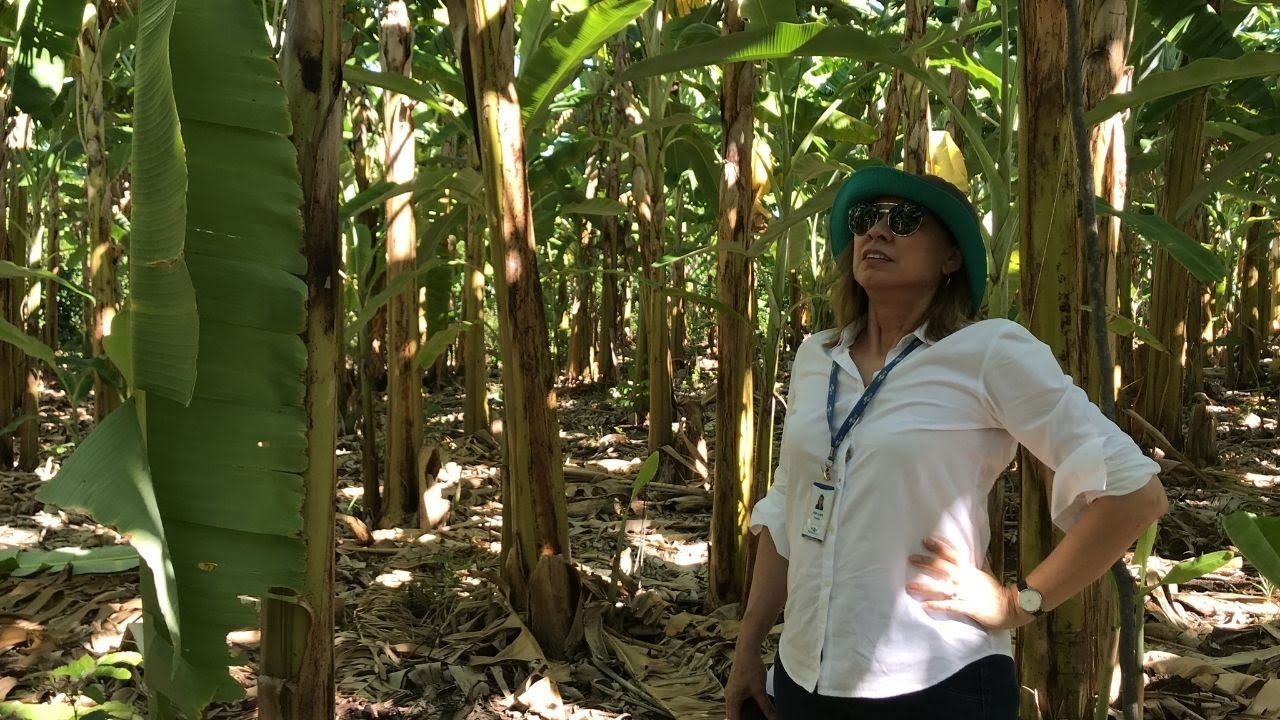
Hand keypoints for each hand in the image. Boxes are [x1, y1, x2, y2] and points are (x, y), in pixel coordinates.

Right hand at [724, 646, 775, 719]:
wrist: (747, 650)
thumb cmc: (751, 668)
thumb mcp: (760, 690)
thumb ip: (766, 707)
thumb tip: (774, 719)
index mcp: (732, 700)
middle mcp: (729, 696)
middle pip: (733, 715)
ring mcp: (732, 691)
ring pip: (736, 708)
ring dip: (744, 714)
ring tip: (755, 718)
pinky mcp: (736, 686)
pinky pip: (739, 701)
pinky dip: (745, 706)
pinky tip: (755, 707)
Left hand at [907, 536, 1031, 630]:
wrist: (1011, 607)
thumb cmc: (997, 591)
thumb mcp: (987, 573)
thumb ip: (978, 564)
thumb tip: (974, 554)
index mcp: (970, 570)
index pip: (952, 554)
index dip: (939, 547)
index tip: (925, 541)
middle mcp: (965, 579)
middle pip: (942, 567)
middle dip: (926, 562)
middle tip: (911, 558)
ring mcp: (965, 593)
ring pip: (941, 587)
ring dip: (924, 587)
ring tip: (909, 586)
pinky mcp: (967, 607)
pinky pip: (949, 605)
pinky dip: (936, 605)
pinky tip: (924, 606)